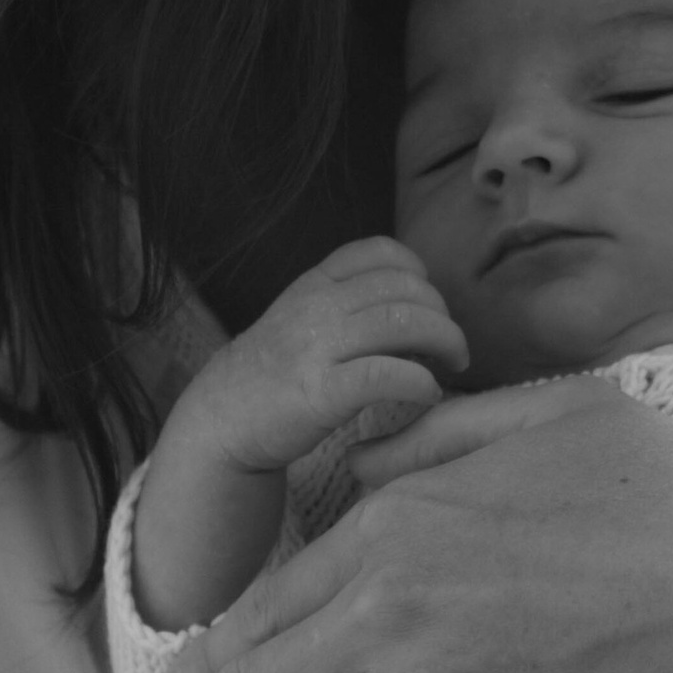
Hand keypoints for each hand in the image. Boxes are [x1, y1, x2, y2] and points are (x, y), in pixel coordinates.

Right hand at [171, 239, 467, 477]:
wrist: (220, 421)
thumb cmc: (272, 376)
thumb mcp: (300, 320)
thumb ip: (345, 304)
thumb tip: (412, 307)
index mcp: (313, 285)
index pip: (379, 252)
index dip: (419, 273)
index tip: (429, 305)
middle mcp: (315, 308)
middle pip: (404, 288)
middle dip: (442, 315)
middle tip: (452, 347)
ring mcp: (316, 348)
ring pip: (403, 323)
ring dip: (444, 342)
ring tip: (452, 366)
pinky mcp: (320, 393)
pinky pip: (386, 375)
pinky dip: (420, 382)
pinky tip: (427, 394)